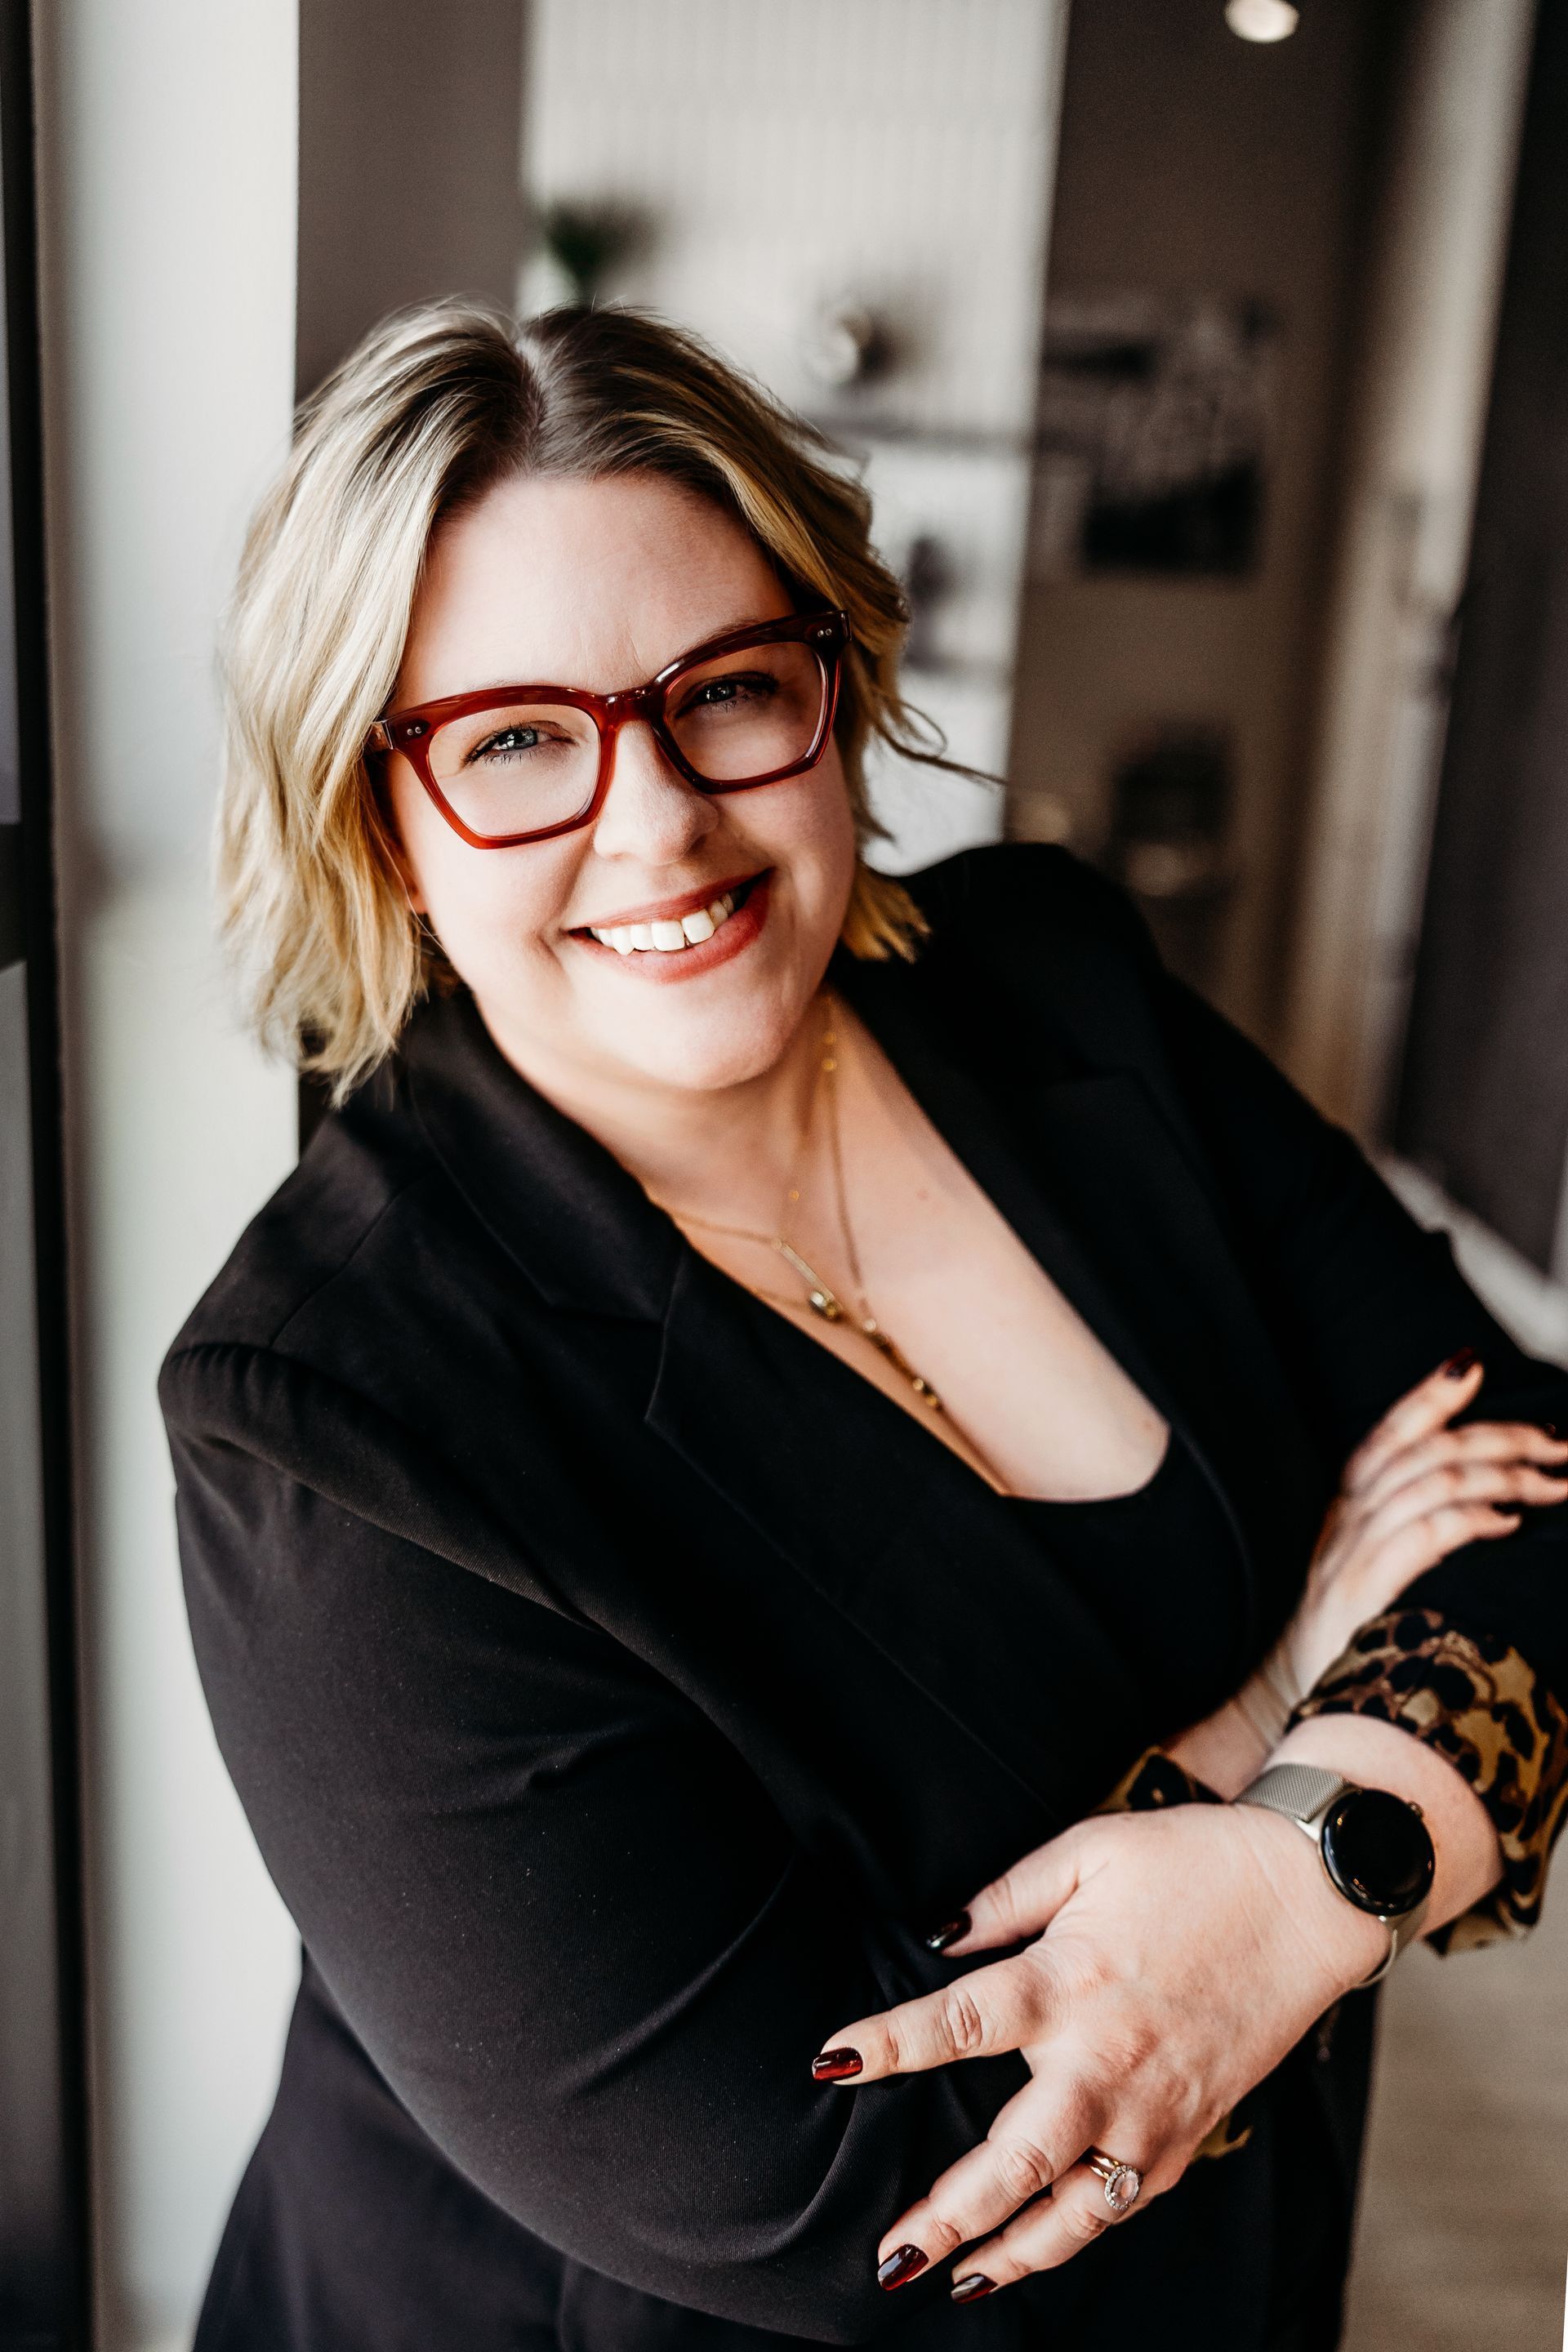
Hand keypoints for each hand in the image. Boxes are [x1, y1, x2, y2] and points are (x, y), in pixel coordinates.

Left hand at [811, 1801, 1385, 2301]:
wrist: (1308, 1896)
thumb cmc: (1193, 1862)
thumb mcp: (1087, 1850)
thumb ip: (1005, 1898)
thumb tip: (937, 1936)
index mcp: (1071, 1981)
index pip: (959, 2022)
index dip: (889, 2045)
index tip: (830, 2062)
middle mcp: (1107, 2061)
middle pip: (1012, 2158)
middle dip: (946, 2212)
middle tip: (889, 2254)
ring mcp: (1153, 2111)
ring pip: (1071, 2209)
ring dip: (1010, 2251)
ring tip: (951, 2277)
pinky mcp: (1189, 2134)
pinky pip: (1121, 2204)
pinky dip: (1074, 2234)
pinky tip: (1032, 2249)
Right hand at [1282, 1351, 1566, 1697]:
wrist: (1299, 1695)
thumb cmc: (1351, 1632)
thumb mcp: (1368, 1563)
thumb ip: (1411, 1523)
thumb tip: (1488, 1498)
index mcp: (1350, 1506)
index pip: (1389, 1432)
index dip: (1428, 1394)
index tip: (1473, 1363)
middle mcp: (1349, 1519)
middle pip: (1428, 1450)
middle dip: (1501, 1437)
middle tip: (1559, 1442)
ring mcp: (1354, 1552)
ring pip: (1433, 1482)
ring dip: (1505, 1475)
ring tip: (1555, 1483)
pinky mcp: (1364, 1592)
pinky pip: (1424, 1536)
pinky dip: (1471, 1520)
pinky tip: (1507, 1523)